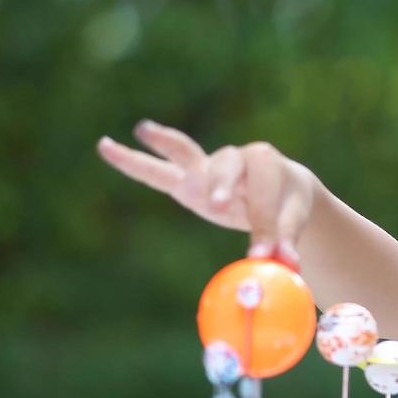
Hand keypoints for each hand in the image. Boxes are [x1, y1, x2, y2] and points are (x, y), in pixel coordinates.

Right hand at [96, 120, 316, 266]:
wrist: (283, 188)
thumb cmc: (288, 203)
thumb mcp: (292, 220)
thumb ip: (285, 241)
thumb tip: (285, 266)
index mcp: (268, 165)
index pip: (264, 196)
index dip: (264, 225)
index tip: (263, 255)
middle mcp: (236, 157)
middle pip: (228, 166)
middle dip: (223, 184)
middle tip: (219, 204)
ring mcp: (208, 166)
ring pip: (186, 153)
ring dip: (166, 145)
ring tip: (144, 130)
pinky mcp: (188, 179)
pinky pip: (157, 170)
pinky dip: (132, 160)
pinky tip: (105, 146)